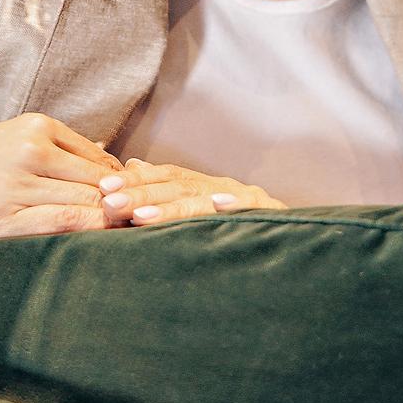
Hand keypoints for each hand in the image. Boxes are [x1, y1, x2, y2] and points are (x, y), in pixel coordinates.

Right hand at [0, 113, 125, 243]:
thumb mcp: (7, 139)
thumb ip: (53, 147)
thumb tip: (107, 157)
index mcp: (32, 127)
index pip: (97, 156)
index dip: (120, 182)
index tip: (129, 201)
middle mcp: (28, 151)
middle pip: (97, 180)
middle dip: (121, 202)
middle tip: (137, 221)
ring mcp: (17, 186)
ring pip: (86, 202)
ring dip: (110, 219)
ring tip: (123, 233)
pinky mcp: (4, 220)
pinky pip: (65, 224)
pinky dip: (90, 231)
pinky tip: (98, 239)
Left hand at [94, 156, 287, 226]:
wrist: (299, 237)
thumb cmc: (242, 226)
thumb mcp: (202, 206)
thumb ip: (170, 189)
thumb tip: (132, 165)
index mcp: (204, 187)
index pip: (165, 178)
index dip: (135, 181)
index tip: (103, 188)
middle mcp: (222, 188)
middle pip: (178, 188)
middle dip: (141, 194)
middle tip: (109, 202)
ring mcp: (248, 200)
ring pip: (205, 202)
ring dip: (173, 208)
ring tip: (141, 217)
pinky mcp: (272, 215)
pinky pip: (252, 212)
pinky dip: (233, 208)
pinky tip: (216, 206)